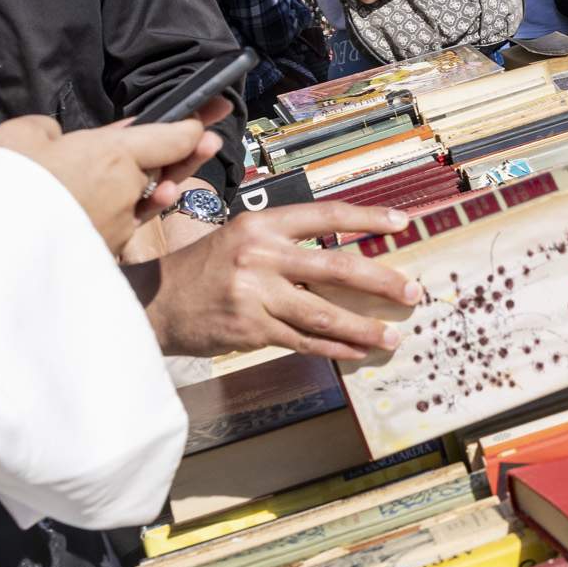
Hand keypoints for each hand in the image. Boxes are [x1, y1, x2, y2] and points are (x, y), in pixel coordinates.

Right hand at [0, 110, 220, 249]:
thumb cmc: (4, 187)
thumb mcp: (20, 135)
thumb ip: (50, 132)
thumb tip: (60, 142)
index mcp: (113, 155)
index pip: (172, 137)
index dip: (196, 122)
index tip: (216, 111)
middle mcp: (126, 193)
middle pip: (164, 169)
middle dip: (185, 155)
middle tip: (209, 141)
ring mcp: (117, 228)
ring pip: (146, 200)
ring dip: (164, 186)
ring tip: (173, 179)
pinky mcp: (101, 253)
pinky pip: (126, 224)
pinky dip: (133, 212)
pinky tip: (140, 208)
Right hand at [121, 202, 423, 360]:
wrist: (155, 302)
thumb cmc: (204, 269)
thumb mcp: (240, 238)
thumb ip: (285, 244)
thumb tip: (343, 261)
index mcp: (261, 224)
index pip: (326, 215)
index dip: (367, 219)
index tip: (401, 223)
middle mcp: (261, 255)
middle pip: (337, 268)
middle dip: (382, 281)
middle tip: (412, 292)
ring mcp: (256, 295)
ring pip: (325, 314)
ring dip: (364, 327)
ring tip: (392, 335)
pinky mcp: (251, 330)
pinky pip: (304, 341)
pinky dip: (335, 348)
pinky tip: (357, 351)